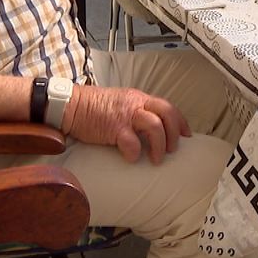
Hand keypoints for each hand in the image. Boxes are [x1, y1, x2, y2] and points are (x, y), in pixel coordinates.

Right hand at [63, 85, 190, 163]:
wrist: (72, 106)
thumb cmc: (94, 108)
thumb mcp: (122, 103)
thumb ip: (137, 112)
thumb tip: (153, 130)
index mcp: (140, 98)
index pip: (168, 106)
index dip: (180, 122)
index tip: (186, 135)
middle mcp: (136, 104)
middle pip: (167, 113)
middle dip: (174, 134)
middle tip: (172, 150)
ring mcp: (125, 115)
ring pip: (155, 126)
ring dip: (159, 146)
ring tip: (156, 159)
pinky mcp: (113, 127)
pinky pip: (131, 142)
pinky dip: (135, 153)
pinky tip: (131, 158)